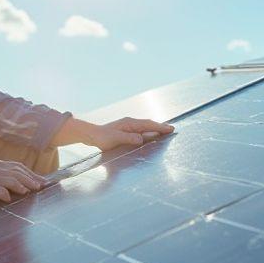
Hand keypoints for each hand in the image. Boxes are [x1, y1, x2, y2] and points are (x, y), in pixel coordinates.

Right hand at [0, 160, 45, 205]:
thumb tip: (25, 186)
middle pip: (18, 172)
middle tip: (41, 186)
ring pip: (11, 179)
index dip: (32, 174)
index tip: (43, 181)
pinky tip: (10, 199)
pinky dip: (6, 194)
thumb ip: (7, 178)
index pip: (19, 167)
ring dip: (22, 185)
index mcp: (0, 165)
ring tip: (30, 191)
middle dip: (31, 179)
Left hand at [52, 116, 174, 150]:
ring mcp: (129, 127)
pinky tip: (151, 137)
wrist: (91, 135)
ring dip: (155, 130)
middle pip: (149, 125)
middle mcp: (131, 124)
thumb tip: (141, 139)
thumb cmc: (102, 137)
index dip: (160, 127)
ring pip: (146, 128)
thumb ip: (128, 138)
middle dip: (161, 127)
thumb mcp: (115, 138)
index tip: (170, 129)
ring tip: (166, 132)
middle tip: (172, 129)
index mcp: (130, 123)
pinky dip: (149, 133)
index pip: (148, 125)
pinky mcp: (126, 132)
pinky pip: (141, 132)